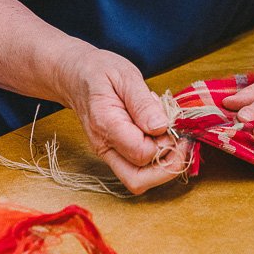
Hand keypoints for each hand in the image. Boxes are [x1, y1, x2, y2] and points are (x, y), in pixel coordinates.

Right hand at [56, 47, 190, 194]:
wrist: (75, 76)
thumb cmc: (99, 71)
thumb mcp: (125, 76)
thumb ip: (142, 103)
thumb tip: (161, 127)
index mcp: (105, 124)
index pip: (142, 153)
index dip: (164, 142)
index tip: (170, 121)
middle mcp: (103, 146)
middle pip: (138, 180)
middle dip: (167, 166)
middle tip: (177, 138)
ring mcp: (107, 154)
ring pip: (138, 181)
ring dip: (162, 165)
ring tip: (167, 134)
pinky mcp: (114, 155)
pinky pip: (137, 170)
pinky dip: (155, 159)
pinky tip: (157, 135)